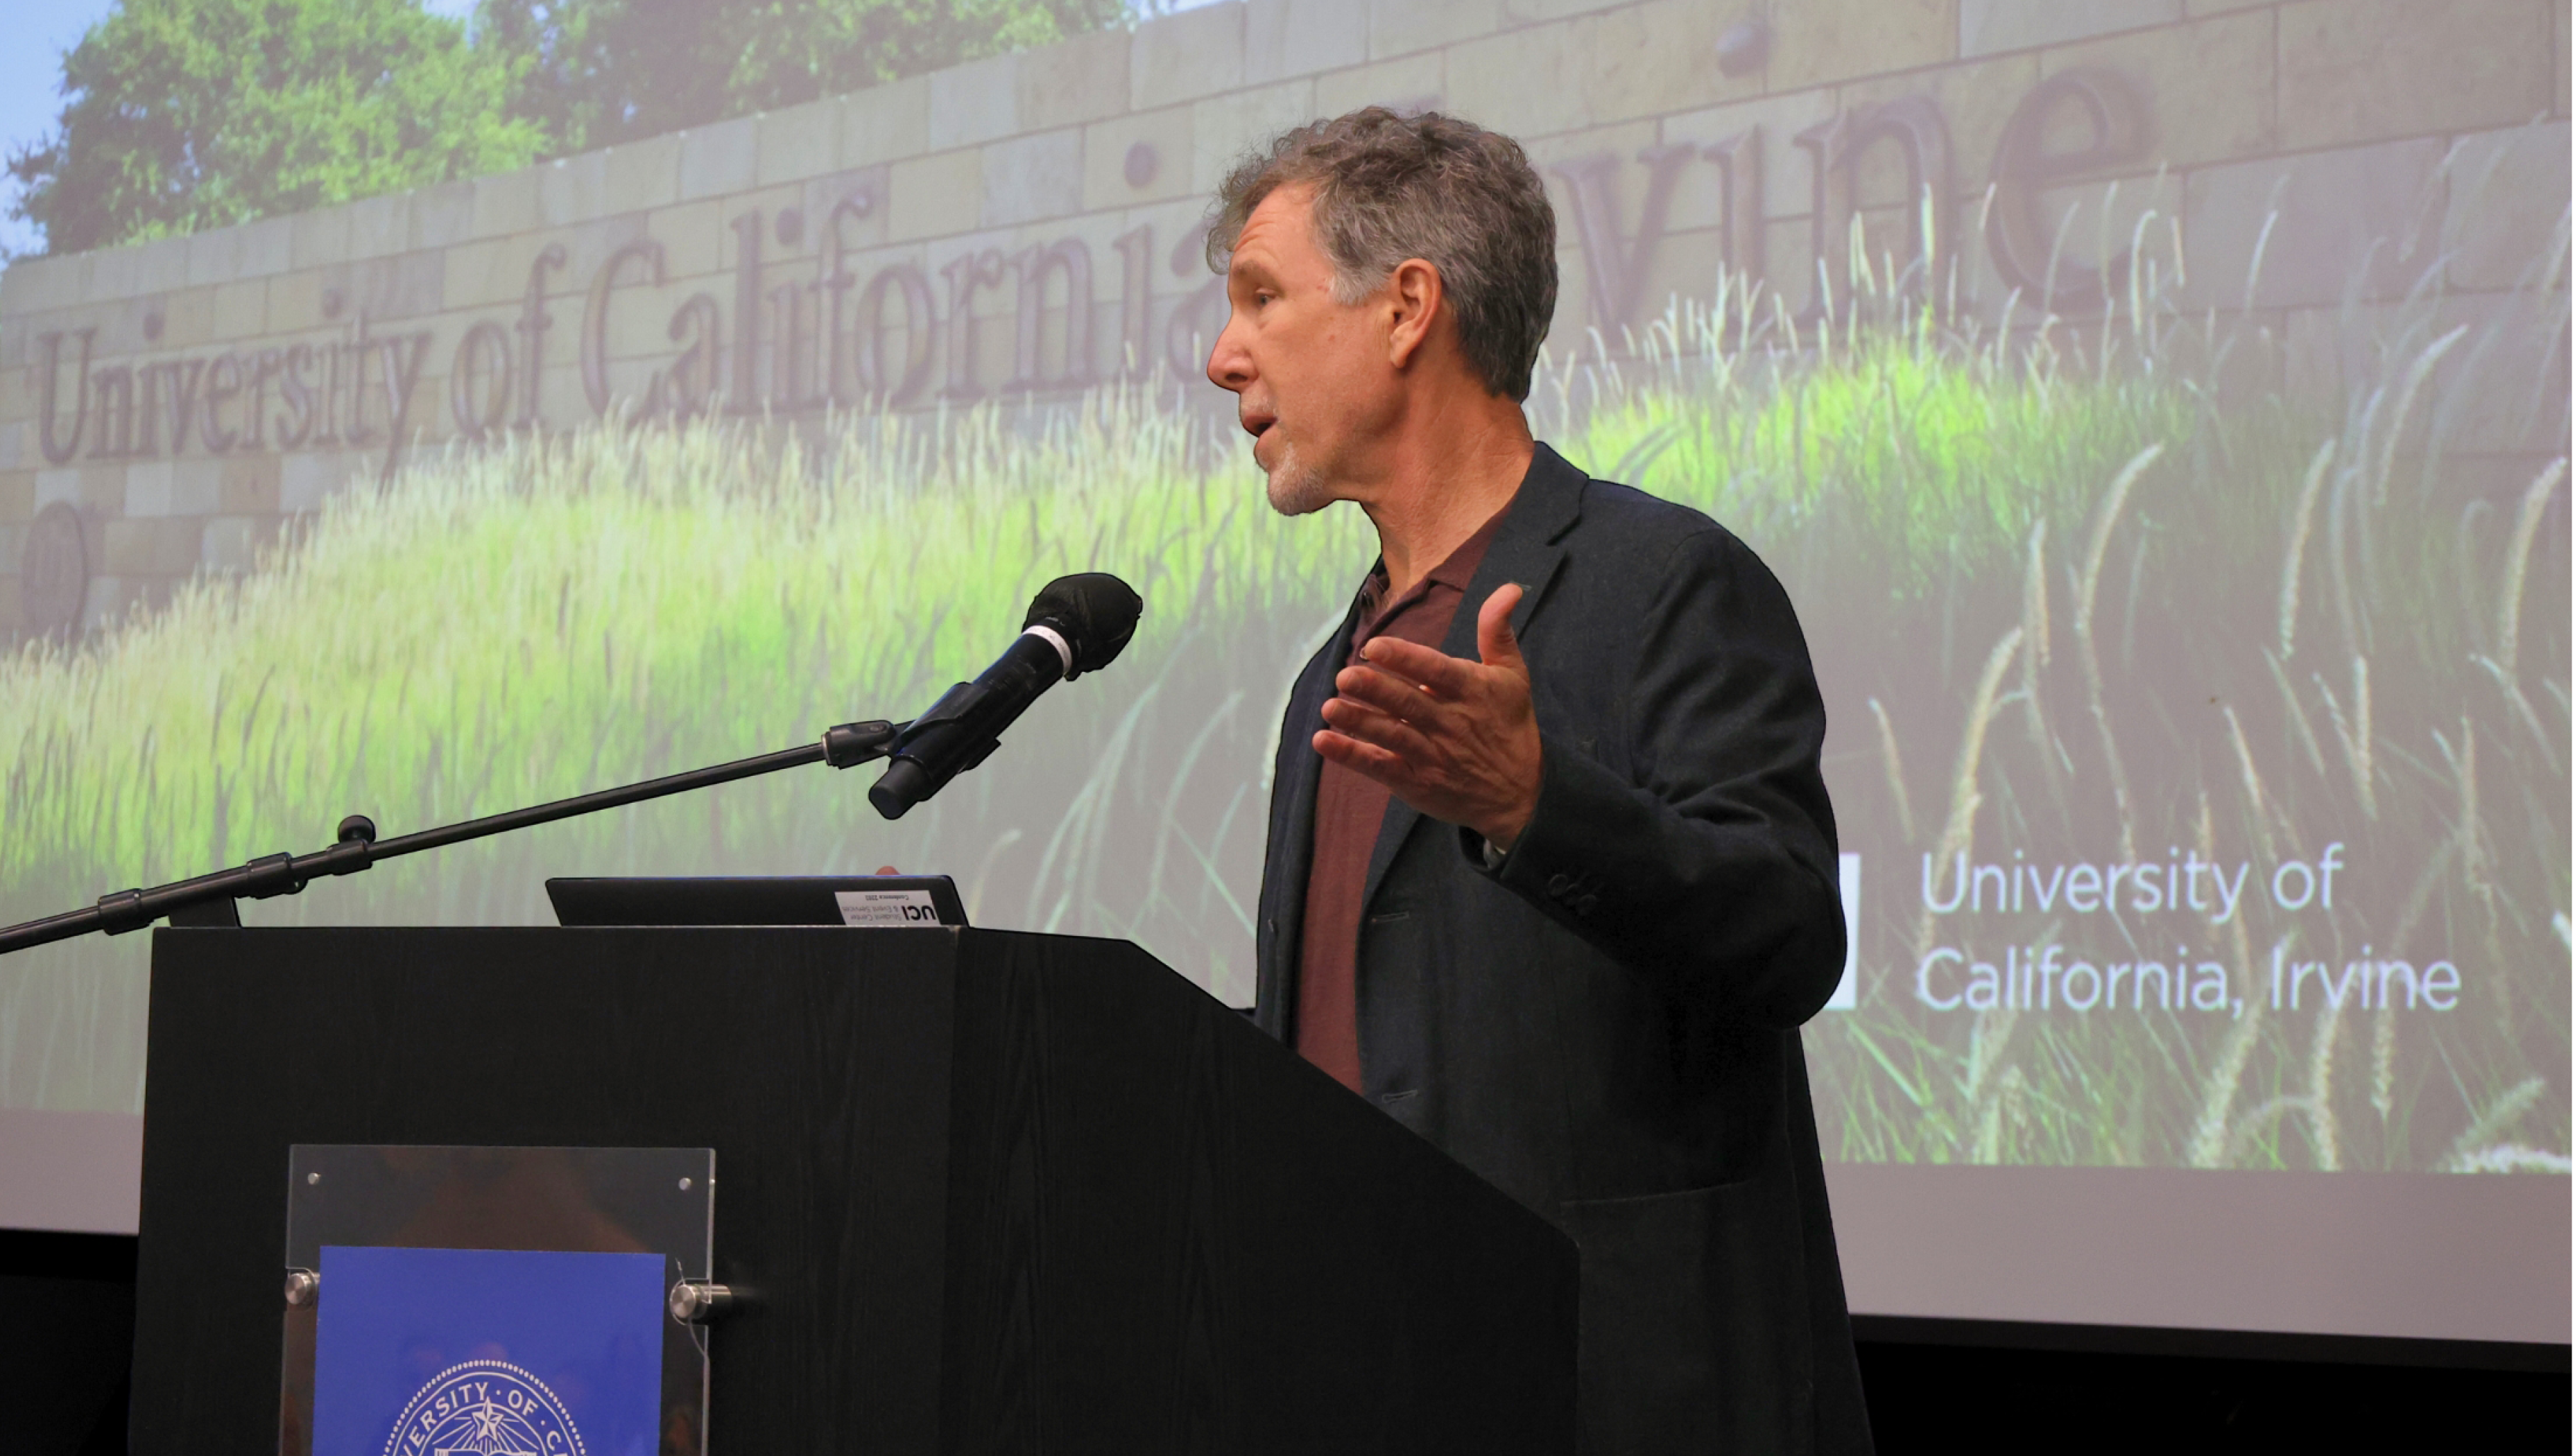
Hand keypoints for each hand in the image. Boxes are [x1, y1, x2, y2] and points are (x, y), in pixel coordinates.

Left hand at [1315, 583, 1541, 849]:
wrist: (1520, 795)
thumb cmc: (1510, 726)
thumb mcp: (1513, 676)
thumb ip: (1497, 631)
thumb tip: (1508, 587)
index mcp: (1471, 692)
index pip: (1435, 672)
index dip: (1405, 659)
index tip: (1374, 647)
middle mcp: (1451, 724)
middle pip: (1408, 704)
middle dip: (1375, 690)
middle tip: (1344, 675)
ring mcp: (1432, 756)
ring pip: (1392, 735)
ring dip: (1359, 722)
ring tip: (1329, 707)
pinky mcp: (1417, 783)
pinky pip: (1381, 767)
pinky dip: (1352, 755)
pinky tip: (1325, 741)